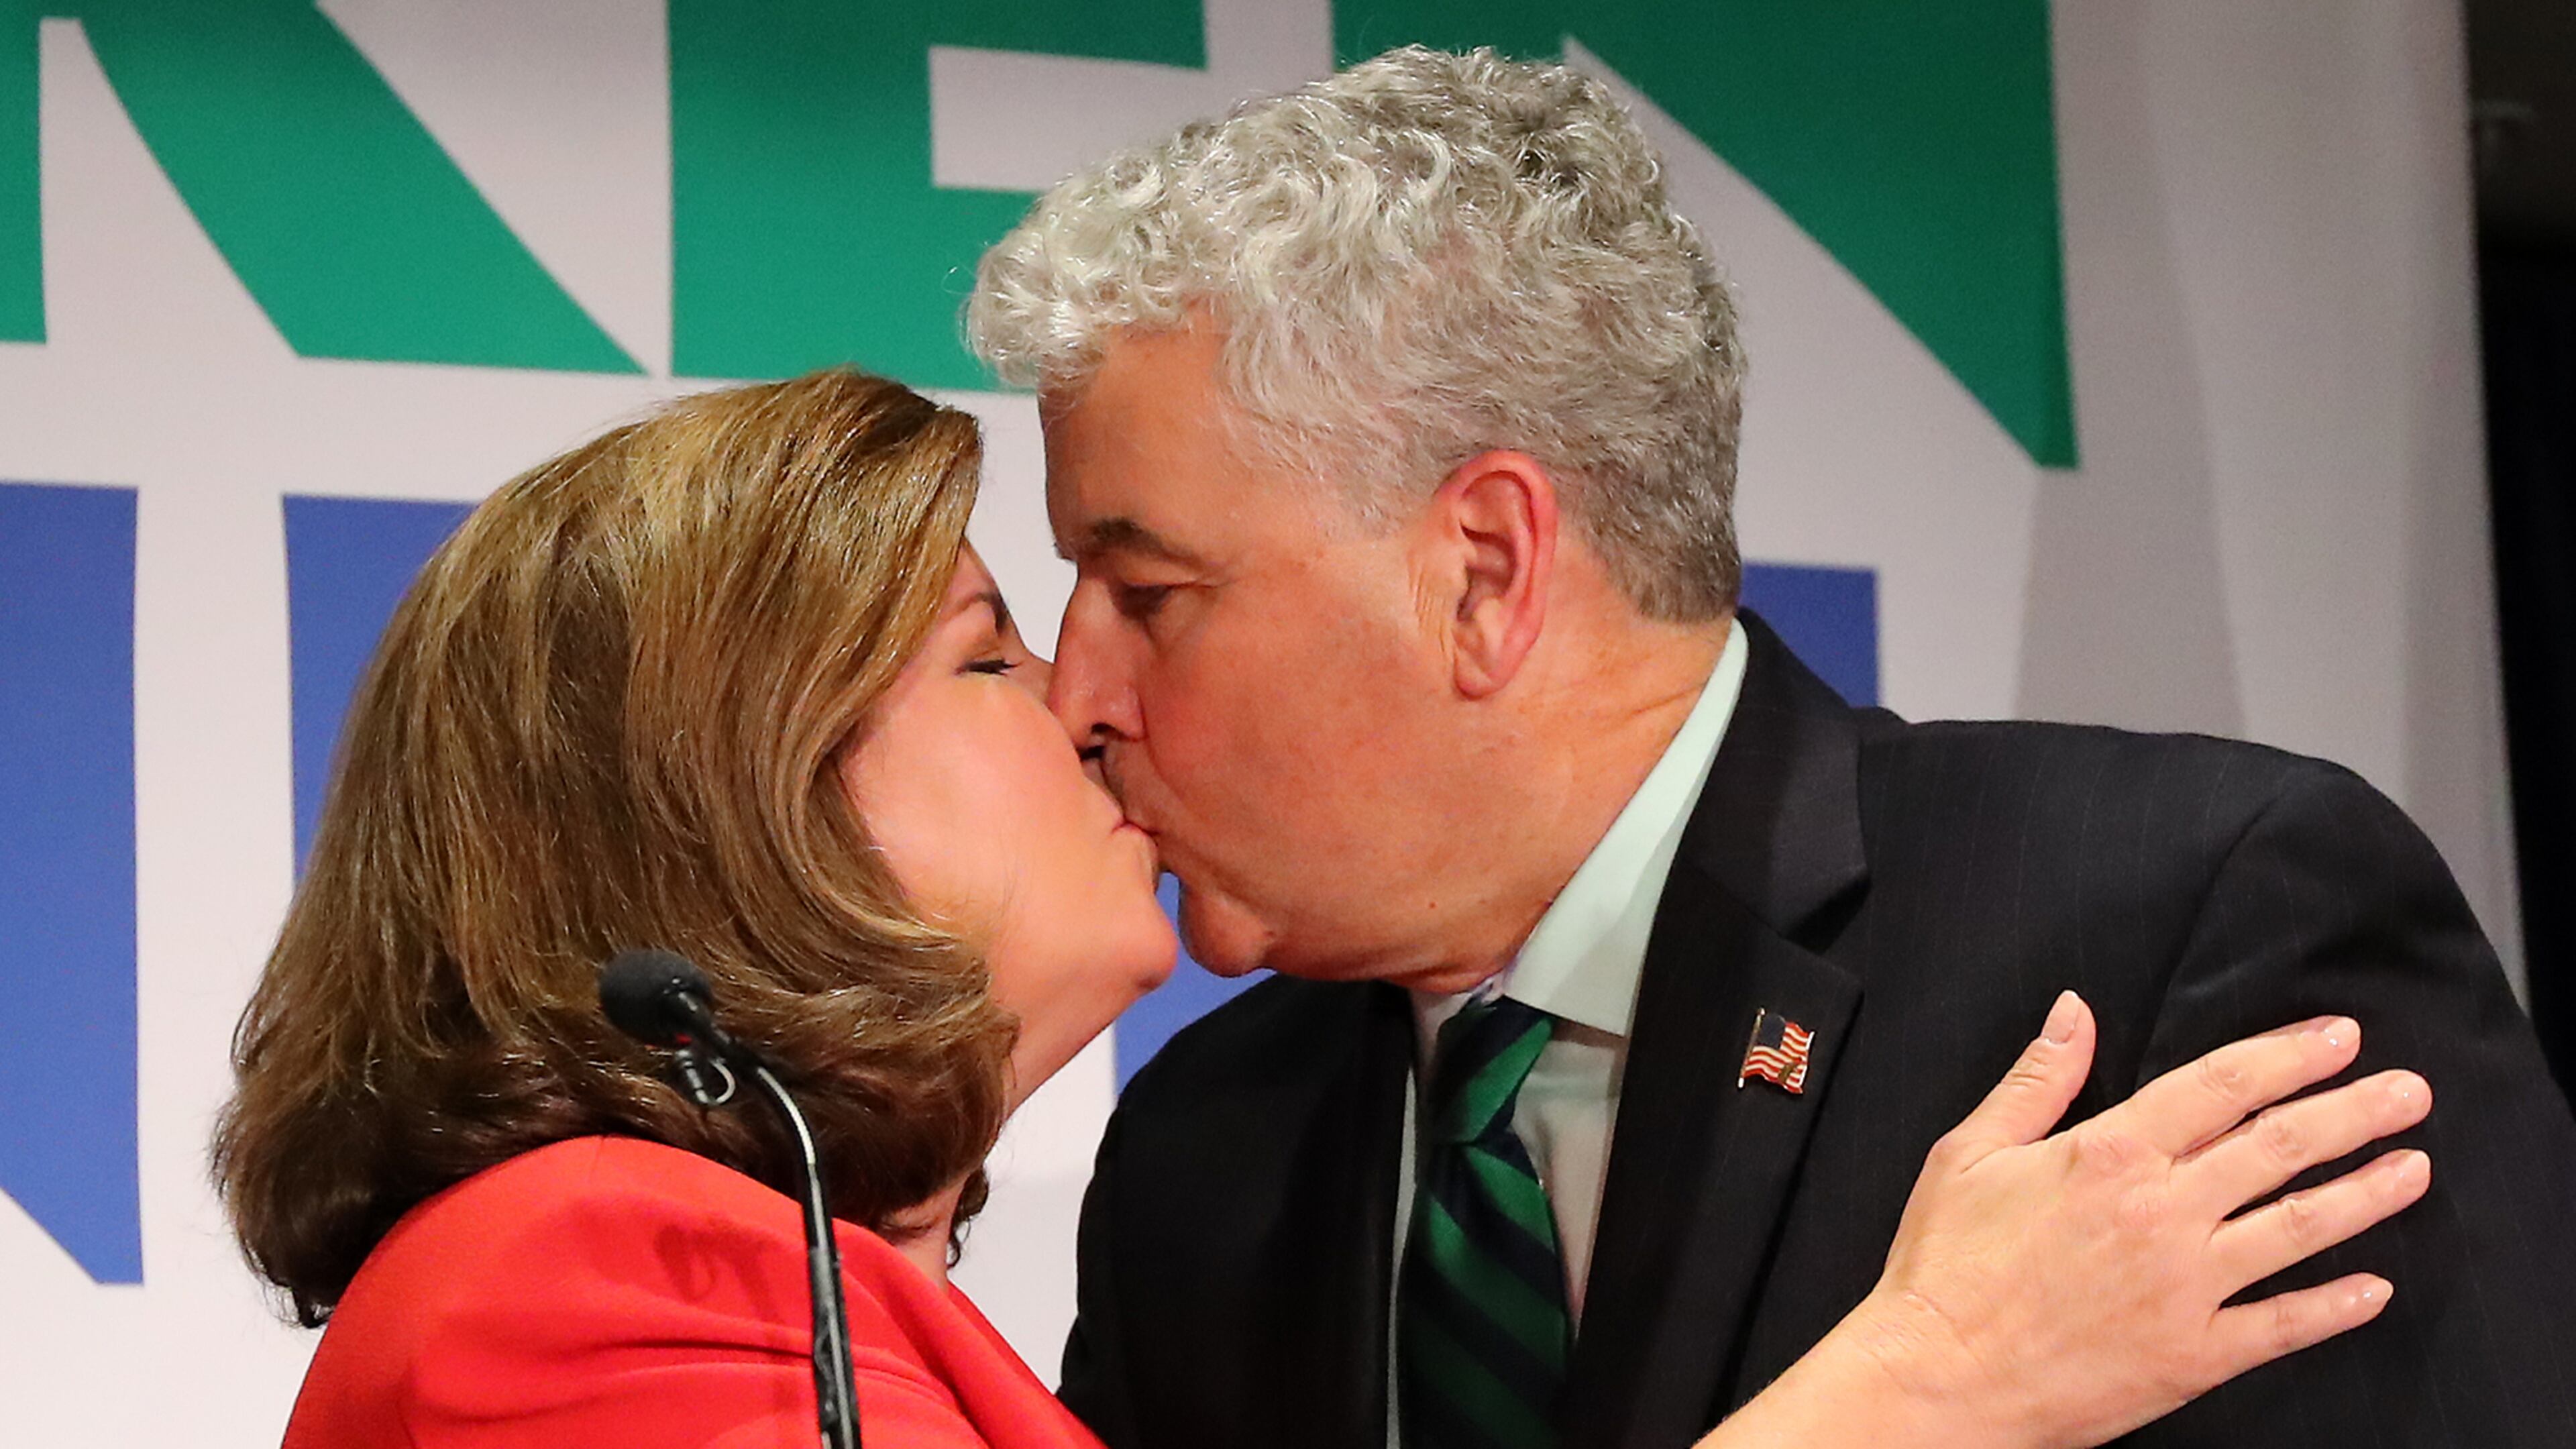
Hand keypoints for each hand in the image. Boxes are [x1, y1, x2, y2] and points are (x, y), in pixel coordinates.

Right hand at [1832, 992, 2430, 1447]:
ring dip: (2365, 1193)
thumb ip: (2036, 1080)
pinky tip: (2374, 1287)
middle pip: (2280, 1147)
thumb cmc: (1945, 1266)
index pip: (2221, 1085)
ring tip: (2414, 1168)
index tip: (2339, 1038)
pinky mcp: (2193, 1353)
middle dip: (2354, 1112)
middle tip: (2409, 1092)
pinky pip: (2283, 1325)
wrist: (1940, 1379)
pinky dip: (2335, 1306)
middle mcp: (2162, 1212)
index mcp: (2109, 1153)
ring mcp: (2186, 1286)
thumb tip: (2076, 1011)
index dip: (2287, 1056)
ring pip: (2298, 1227)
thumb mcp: (1969, 1151)